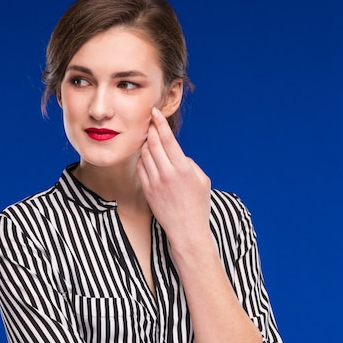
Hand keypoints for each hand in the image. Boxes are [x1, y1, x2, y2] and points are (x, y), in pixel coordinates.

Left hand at [137, 107, 210, 242]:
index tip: (154, 112)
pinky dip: (142, 158)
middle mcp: (167, 174)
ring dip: (145, 143)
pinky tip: (147, 156)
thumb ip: (188, 162)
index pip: (167, 139)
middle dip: (150, 129)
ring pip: (144, 154)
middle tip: (150, 121)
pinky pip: (140, 168)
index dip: (159, 123)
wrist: (186, 230)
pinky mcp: (147, 190)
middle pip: (152, 143)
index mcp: (183, 168)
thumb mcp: (202, 179)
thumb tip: (174, 152)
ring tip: (149, 138)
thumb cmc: (198, 204)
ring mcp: (154, 183)